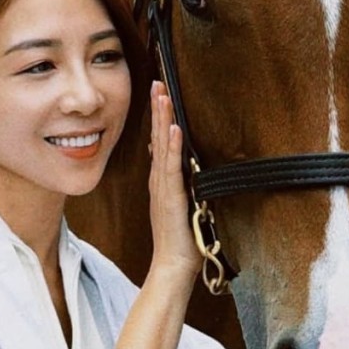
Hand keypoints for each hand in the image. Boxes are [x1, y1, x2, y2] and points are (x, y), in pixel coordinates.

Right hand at [148, 81, 199, 285]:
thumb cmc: (183, 241)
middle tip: (157, 83)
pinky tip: (172, 128)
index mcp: (163, 182)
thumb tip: (192, 170)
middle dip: (158, 109)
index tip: (160, 94)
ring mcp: (164, 188)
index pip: (160, 142)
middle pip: (157, 137)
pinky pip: (171, 167)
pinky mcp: (171, 197)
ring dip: (162, 119)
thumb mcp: (187, 207)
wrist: (174, 266)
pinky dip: (171, 146)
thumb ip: (186, 188)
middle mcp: (160, 181)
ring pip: (161, 146)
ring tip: (161, 95)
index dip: (160, 117)